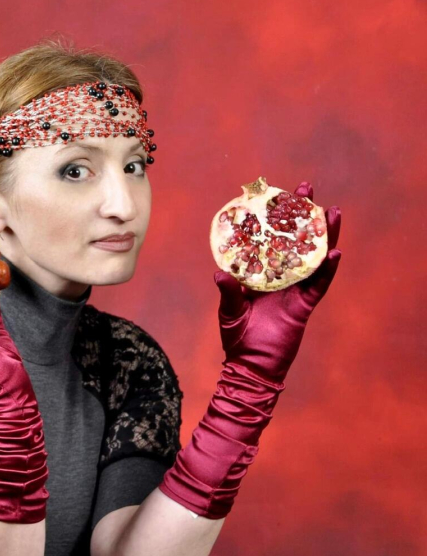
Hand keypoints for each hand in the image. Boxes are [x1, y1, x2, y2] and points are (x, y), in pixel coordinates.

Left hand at [213, 181, 341, 383]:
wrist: (252, 366)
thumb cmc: (238, 338)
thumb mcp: (230, 311)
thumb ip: (229, 293)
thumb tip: (220, 273)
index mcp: (261, 274)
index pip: (269, 240)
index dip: (274, 219)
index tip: (275, 194)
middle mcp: (280, 277)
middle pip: (295, 240)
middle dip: (302, 215)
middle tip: (306, 189)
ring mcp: (295, 289)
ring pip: (313, 256)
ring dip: (323, 235)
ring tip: (331, 212)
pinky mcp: (305, 305)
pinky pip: (320, 283)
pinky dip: (328, 268)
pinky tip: (335, 252)